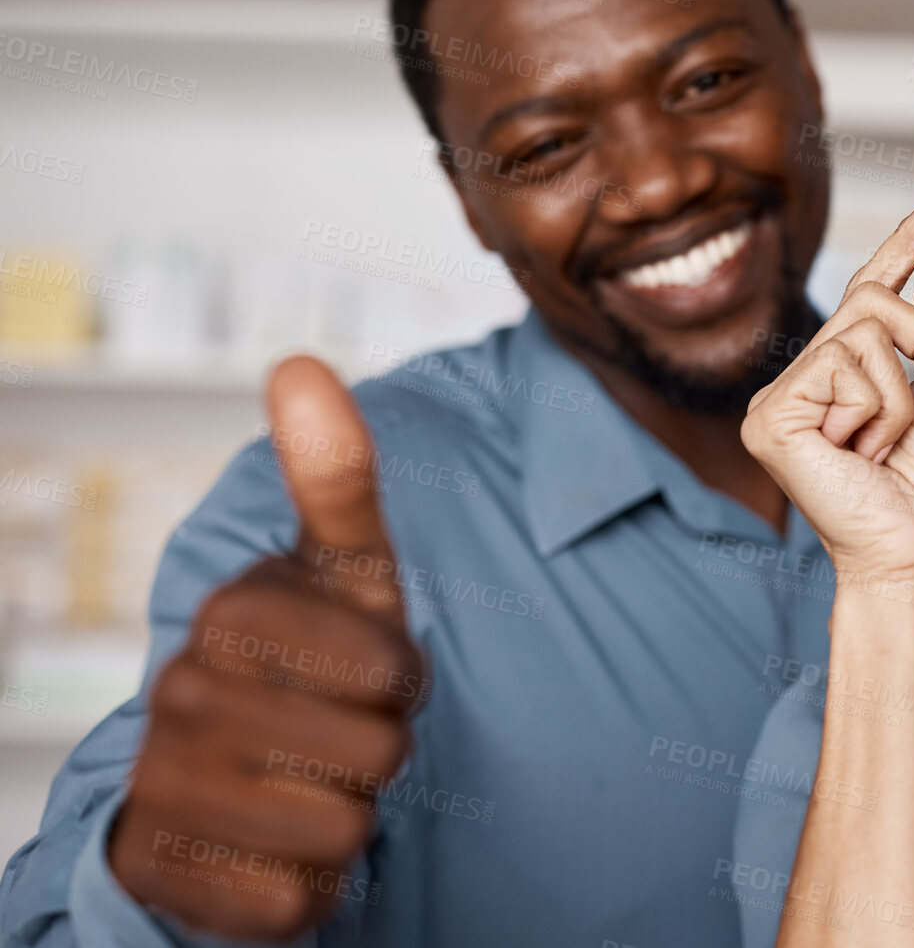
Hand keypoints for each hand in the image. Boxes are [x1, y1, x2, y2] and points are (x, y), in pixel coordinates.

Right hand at [109, 357, 424, 941]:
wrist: (234, 782)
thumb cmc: (315, 667)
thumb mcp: (345, 575)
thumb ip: (337, 481)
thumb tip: (299, 364)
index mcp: (232, 612)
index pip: (388, 667)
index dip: (405, 680)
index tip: (376, 672)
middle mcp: (180, 691)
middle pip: (375, 753)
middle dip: (381, 752)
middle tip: (343, 734)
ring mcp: (163, 785)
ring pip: (340, 831)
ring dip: (350, 819)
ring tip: (311, 785)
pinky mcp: (163, 874)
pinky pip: (294, 901)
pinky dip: (308, 889)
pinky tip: (276, 847)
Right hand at [741, 184, 913, 591]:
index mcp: (845, 371)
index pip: (873, 287)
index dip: (908, 240)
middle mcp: (804, 377)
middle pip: (875, 299)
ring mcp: (780, 397)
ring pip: (864, 332)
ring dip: (908, 391)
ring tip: (894, 446)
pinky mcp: (769, 418)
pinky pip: (844, 368)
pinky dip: (879, 411)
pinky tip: (863, 455)